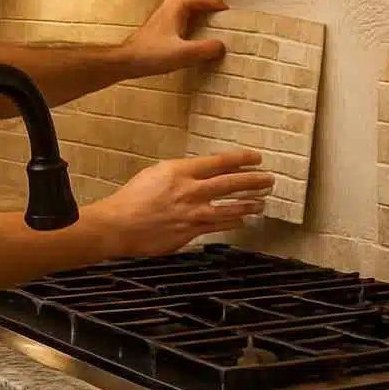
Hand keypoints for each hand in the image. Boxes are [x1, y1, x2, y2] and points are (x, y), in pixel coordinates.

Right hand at [87, 149, 274, 258]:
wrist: (119, 225)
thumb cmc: (133, 197)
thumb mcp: (156, 173)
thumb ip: (181, 173)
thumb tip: (201, 174)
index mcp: (181, 171)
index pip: (219, 162)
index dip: (241, 160)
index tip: (257, 158)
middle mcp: (190, 191)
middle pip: (230, 184)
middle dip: (253, 181)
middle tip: (269, 180)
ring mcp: (192, 213)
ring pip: (229, 208)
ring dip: (249, 204)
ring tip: (262, 202)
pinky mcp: (190, 232)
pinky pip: (218, 226)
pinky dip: (232, 222)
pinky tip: (242, 221)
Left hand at [121, 0, 228, 76]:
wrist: (128, 61)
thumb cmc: (150, 54)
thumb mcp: (183, 54)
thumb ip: (206, 49)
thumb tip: (222, 46)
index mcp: (180, 2)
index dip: (224, 11)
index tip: (236, 24)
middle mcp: (175, 3)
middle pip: (205, 6)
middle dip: (217, 18)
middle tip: (232, 33)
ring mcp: (170, 13)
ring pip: (197, 15)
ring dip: (209, 25)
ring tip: (222, 39)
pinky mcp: (167, 25)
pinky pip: (190, 23)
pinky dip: (199, 31)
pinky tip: (204, 45)